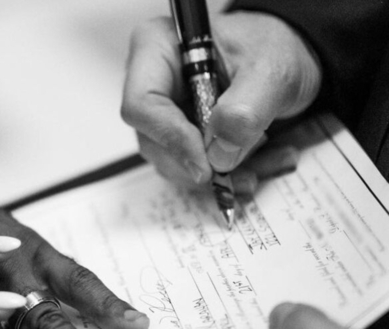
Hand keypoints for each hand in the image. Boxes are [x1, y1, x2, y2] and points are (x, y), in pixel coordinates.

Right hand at [121, 11, 321, 185]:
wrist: (290, 58)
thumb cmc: (274, 49)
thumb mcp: (272, 71)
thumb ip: (246, 110)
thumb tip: (218, 154)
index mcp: (158, 49)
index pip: (142, 105)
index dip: (172, 138)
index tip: (208, 163)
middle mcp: (153, 84)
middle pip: (154, 142)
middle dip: (201, 163)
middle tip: (246, 165)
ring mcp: (164, 115)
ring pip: (174, 164)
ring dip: (222, 173)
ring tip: (268, 158)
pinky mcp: (180, 138)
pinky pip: (194, 169)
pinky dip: (231, 175)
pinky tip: (264, 160)